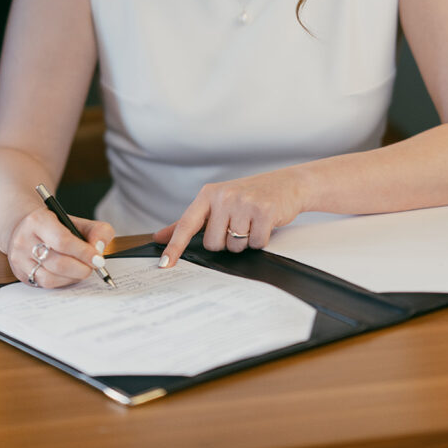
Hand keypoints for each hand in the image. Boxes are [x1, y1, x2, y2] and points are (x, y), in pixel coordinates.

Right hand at [6, 208, 114, 288]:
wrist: (26, 229)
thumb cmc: (56, 226)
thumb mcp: (77, 221)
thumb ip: (97, 231)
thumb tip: (99, 250)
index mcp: (38, 221)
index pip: (63, 240)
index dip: (83, 252)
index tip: (98, 259)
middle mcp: (24, 240)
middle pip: (57, 263)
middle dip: (81, 268)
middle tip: (93, 267)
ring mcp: (20, 259)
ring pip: (50, 278)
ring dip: (72, 278)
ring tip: (82, 270)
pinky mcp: (21, 274)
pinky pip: (45, 285)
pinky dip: (62, 282)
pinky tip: (70, 275)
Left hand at [153, 168, 303, 266]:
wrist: (286, 184)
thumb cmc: (249, 195)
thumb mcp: (217, 203)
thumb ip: (189, 222)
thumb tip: (160, 236)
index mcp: (208, 194)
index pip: (186, 224)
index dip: (175, 246)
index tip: (165, 264)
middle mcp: (224, 196)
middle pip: (213, 244)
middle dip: (225, 241)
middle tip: (238, 224)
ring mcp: (244, 203)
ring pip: (234, 246)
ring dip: (245, 241)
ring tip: (252, 222)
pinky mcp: (264, 211)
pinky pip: (256, 244)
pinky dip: (261, 240)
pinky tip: (264, 224)